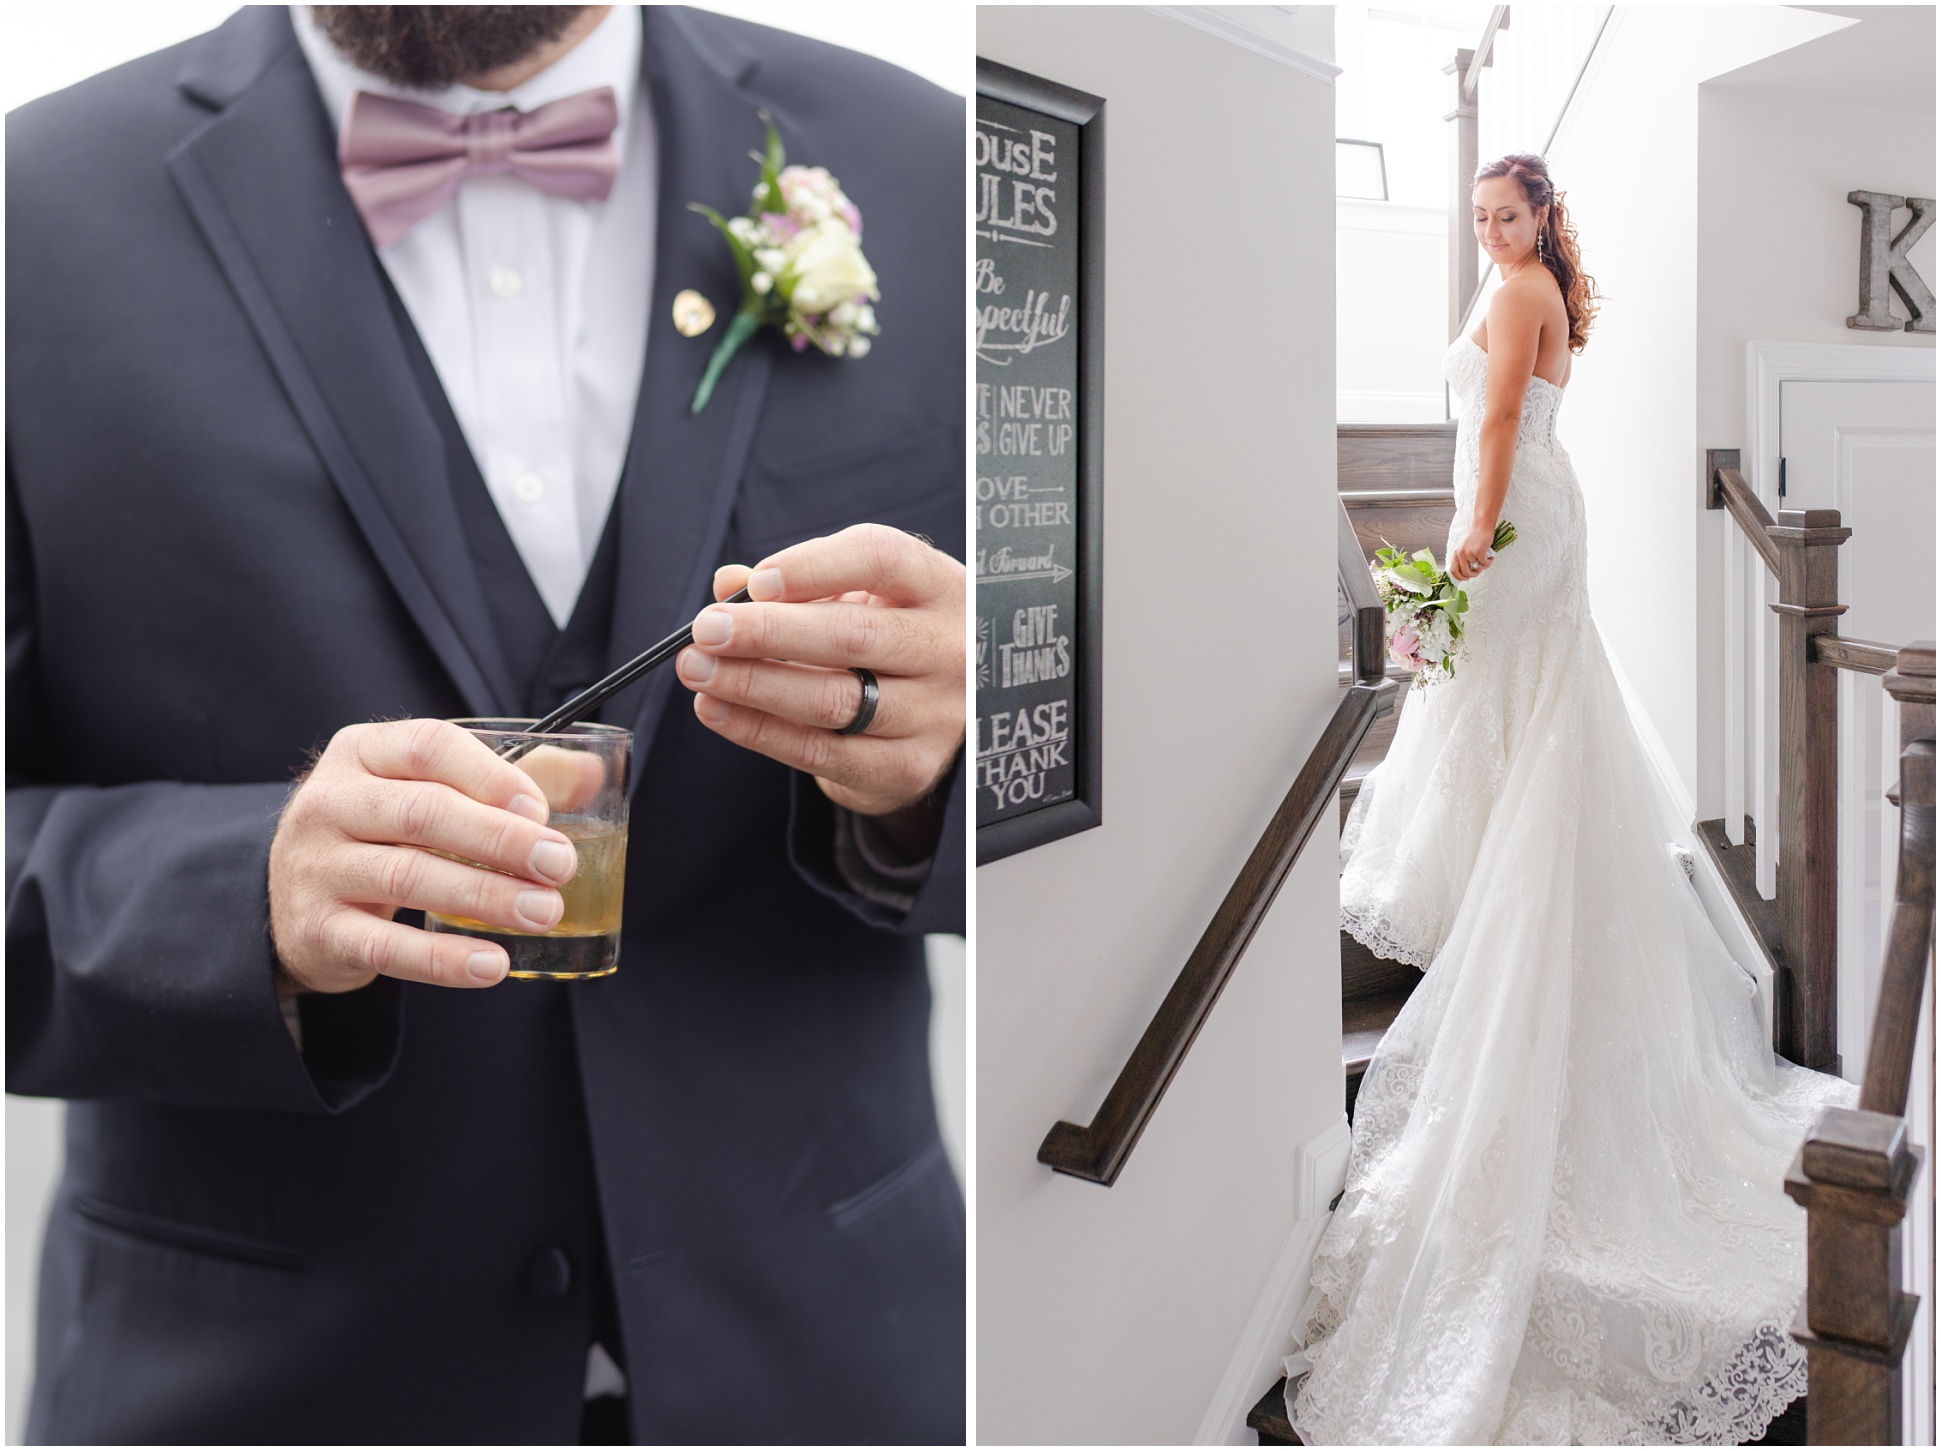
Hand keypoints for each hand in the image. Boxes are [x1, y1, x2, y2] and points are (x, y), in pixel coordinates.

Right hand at [268, 719, 580, 993]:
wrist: (287, 897)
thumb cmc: (381, 833)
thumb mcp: (427, 790)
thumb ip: (507, 777)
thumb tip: (592, 773)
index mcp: (363, 752)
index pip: (428, 746)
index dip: (492, 776)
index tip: (543, 810)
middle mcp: (329, 802)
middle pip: (422, 812)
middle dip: (501, 840)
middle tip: (561, 866)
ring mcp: (316, 867)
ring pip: (406, 877)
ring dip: (485, 896)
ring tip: (544, 912)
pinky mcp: (316, 930)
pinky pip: (385, 946)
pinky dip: (443, 958)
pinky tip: (492, 965)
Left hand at [676, 523, 965, 834]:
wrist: (952, 716)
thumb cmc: (896, 636)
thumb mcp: (867, 596)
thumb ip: (801, 584)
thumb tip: (728, 582)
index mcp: (942, 587)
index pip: (881, 559)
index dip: (813, 567)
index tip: (756, 582)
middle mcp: (949, 650)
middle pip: (852, 635)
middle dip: (767, 632)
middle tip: (706, 630)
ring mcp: (935, 715)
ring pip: (832, 699)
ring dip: (752, 684)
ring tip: (698, 669)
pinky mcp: (907, 768)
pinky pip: (820, 751)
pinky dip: (758, 730)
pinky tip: (716, 709)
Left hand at [1449, 524, 1496, 582]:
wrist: (1482, 527)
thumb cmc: (1475, 539)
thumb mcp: (1464, 549)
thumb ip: (1463, 560)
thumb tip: (1467, 574)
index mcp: (1455, 554)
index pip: (1453, 571)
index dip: (1460, 577)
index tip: (1466, 578)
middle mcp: (1460, 554)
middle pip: (1465, 573)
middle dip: (1474, 574)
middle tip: (1479, 570)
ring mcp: (1469, 553)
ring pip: (1477, 568)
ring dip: (1483, 566)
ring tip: (1486, 559)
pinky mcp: (1478, 552)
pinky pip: (1484, 564)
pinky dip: (1489, 562)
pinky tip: (1490, 557)